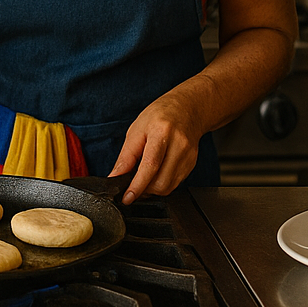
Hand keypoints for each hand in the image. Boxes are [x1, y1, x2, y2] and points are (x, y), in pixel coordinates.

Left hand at [110, 85, 209, 202]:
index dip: (137, 186)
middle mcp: (178, 145)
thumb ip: (126, 156)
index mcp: (161, 132)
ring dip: (153, 189)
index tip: (127, 198)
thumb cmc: (160, 115)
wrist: (188, 108)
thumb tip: (115, 176)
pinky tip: (157, 173)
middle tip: (133, 186)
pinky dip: (163, 183)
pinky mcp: (192, 164)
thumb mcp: (136, 129)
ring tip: (144, 178)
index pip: (150, 165)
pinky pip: (175, 183)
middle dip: (144, 190)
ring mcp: (188, 156)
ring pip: (169, 187)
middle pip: (161, 182)